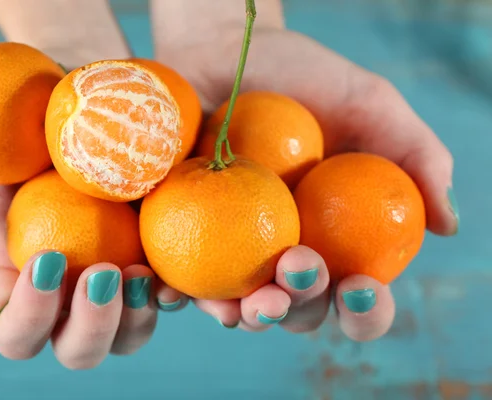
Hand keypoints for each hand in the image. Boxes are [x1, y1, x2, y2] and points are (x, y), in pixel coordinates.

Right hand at [0, 0, 190, 365]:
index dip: (27, 317)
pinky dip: (177, 296)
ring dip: (135, 321)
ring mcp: (118, 278)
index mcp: (20, 276)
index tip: (47, 260)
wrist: (94, 90)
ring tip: (140, 273)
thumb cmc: (22, 115)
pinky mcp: (158, 255)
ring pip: (128, 337)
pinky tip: (174, 272)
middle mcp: (71, 289)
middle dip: (89, 328)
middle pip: (77, 349)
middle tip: (102, 273)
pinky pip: (173, 297)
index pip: (16, 330)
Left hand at [156, 28, 457, 338]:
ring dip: (245, 316)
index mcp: (336, 236)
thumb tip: (447, 224)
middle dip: (304, 306)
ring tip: (244, 304)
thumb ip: (415, 157)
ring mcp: (232, 250)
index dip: (367, 309)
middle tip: (300, 266)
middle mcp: (286, 252)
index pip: (359, 293)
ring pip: (241, 307)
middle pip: (301, 310)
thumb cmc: (301, 76)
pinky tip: (174, 292)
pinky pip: (180, 279)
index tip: (363, 287)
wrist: (227, 52)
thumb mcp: (369, 105)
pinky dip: (178, 294)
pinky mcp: (182, 235)